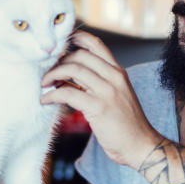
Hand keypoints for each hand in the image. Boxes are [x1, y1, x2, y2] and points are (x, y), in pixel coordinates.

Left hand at [41, 31, 162, 169]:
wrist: (140, 145)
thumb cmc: (126, 124)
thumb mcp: (117, 94)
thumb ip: (99, 82)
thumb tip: (69, 75)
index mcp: (118, 72)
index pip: (97, 44)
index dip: (77, 38)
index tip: (61, 42)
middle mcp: (114, 77)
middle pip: (80, 55)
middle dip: (59, 61)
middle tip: (48, 72)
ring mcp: (107, 91)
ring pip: (73, 69)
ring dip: (52, 75)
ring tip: (44, 84)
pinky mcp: (99, 107)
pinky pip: (68, 94)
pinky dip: (52, 95)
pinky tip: (45, 100)